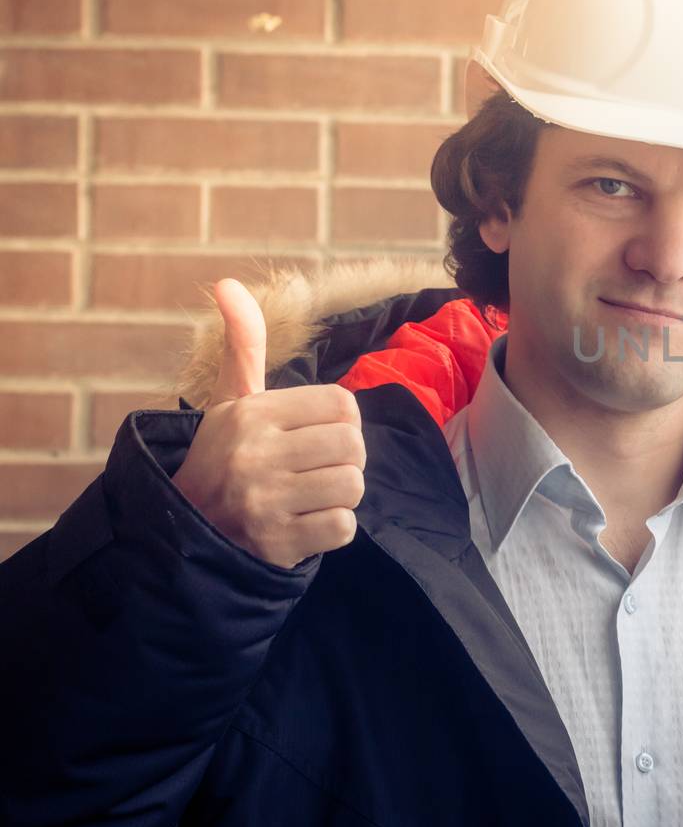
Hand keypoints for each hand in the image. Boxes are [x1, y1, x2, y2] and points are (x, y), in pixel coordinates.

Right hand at [170, 278, 365, 568]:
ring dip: (340, 494)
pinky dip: (332, 527)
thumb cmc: (223, 457)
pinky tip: (304, 523)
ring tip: (309, 494)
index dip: (341, 421)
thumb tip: (226, 283)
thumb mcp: (230, 401)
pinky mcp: (276, 543)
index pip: (342, 404)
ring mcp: (263, 502)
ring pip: (352, 486)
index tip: (318, 434)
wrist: (185, 532)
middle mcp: (253, 455)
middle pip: (353, 446)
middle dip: (344, 459)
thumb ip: (243, 344)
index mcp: (250, 414)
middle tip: (316, 468)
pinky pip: (343, 526)